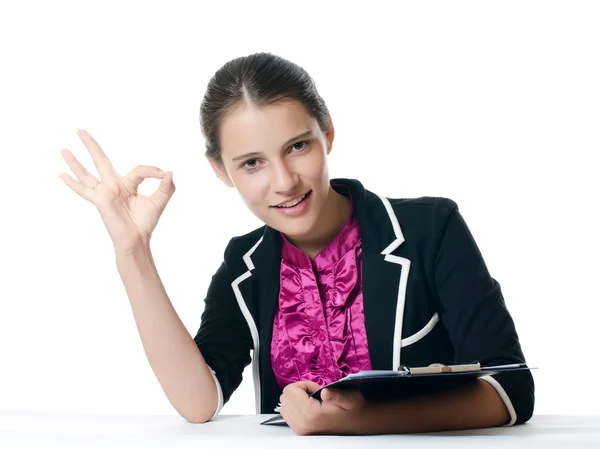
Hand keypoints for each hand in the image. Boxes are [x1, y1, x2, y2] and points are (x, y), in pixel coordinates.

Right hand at [59, 129, 175, 253]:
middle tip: (80, 130)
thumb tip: (169, 173)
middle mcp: (114, 186)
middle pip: (100, 160)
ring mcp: (105, 193)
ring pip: (87, 173)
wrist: (137, 239)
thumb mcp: (159, 201)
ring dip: (74, 162)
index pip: (139, 170)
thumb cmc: (145, 223)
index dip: (152, 170)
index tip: (163, 175)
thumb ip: (167, 187)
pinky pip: (84, 190)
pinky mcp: (100, 201)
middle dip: (91, 146)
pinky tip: (61, 175)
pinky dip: (72, 183)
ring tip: (64, 149)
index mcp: (128, 184)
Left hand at [279, 381, 367, 435]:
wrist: (356, 424)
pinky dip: (294, 405)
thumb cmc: (353, 409)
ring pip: (284, 404)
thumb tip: (324, 392)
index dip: (304, 385)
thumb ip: (336, 394)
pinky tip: (308, 406)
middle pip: (285, 396)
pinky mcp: (299, 430)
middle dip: (299, 390)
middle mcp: (302, 424)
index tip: (317, 389)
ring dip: (296, 398)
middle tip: (315, 394)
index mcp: (311, 414)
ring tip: (312, 400)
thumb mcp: (350, 398)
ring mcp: (299, 429)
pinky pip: (286, 412)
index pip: (290, 390)